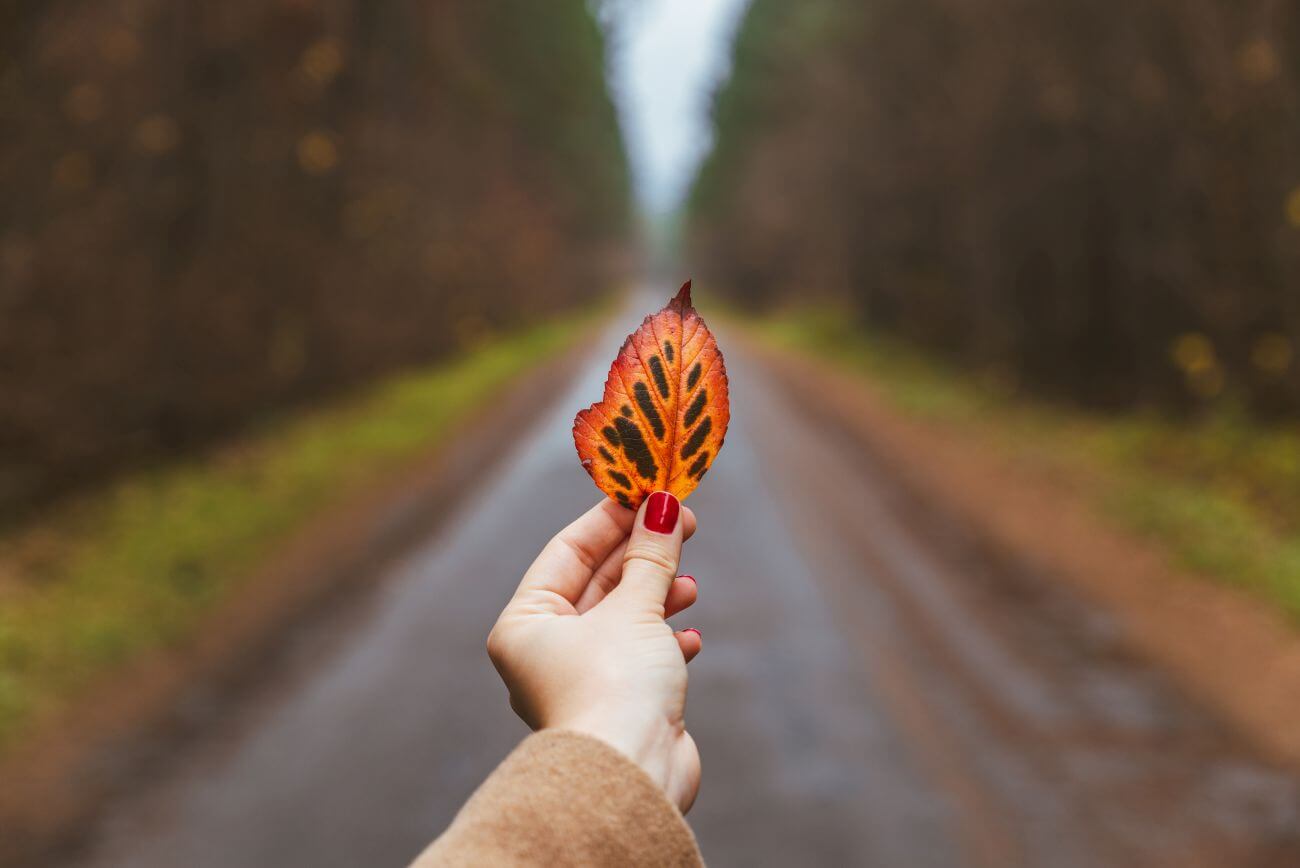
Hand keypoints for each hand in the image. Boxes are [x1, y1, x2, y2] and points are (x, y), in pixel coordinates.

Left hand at [486, 492, 702, 812]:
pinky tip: (690, 637)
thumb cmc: (614, 687)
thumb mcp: (635, 608)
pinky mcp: (617, 706)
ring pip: (621, 619)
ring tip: (689, 583)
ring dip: (657, 595)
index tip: (650, 491)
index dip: (611, 518)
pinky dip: (666, 642)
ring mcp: (582, 680)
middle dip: (641, 553)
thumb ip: (651, 555)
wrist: (631, 776)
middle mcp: (545, 651)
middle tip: (683, 521)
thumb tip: (665, 505)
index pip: (567, 551)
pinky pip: (640, 658)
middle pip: (597, 582)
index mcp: (525, 624)